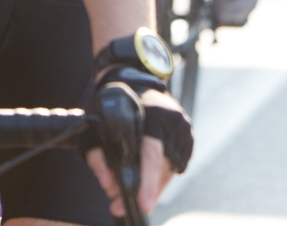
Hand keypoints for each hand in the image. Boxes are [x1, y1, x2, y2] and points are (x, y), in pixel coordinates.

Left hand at [84, 87, 182, 217]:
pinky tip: (147, 177)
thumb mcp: (97, 123)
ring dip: (152, 186)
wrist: (137, 80)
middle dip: (144, 191)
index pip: (152, 154)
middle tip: (120, 206)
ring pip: (169, 170)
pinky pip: (175, 165)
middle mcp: (173, 121)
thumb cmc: (116, 103)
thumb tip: (108, 184)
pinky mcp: (188, 136)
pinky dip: (161, 174)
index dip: (148, 181)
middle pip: (162, 168)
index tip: (143, 203)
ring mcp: (184, 128)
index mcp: (153, 114)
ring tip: (131, 193)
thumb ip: (98, 155)